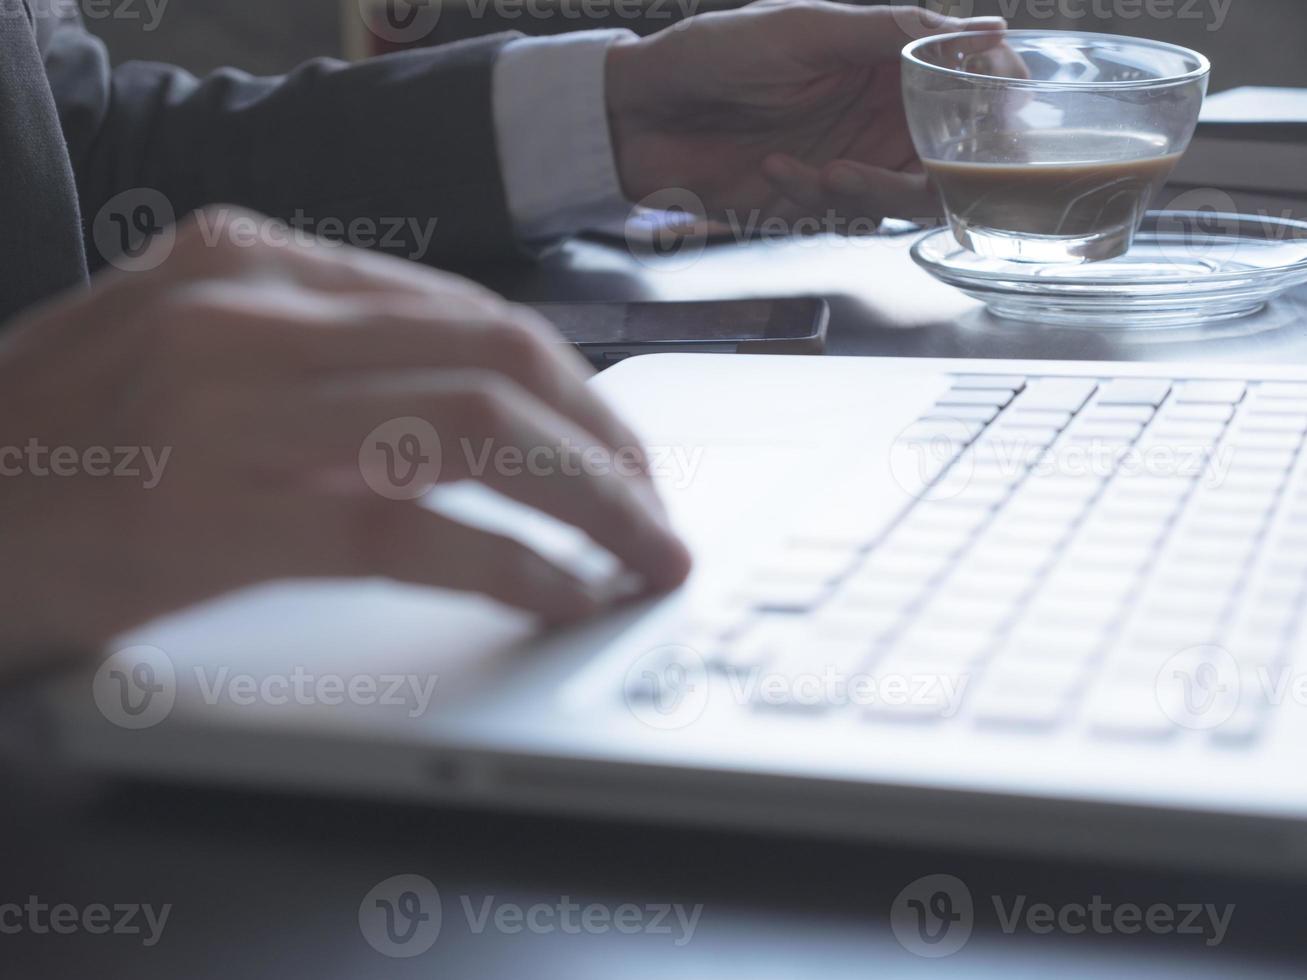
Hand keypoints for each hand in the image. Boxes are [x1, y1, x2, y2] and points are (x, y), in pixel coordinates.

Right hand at [0, 211, 690, 679]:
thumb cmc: (45, 448)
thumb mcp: (174, 349)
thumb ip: (305, 349)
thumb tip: (453, 392)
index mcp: (245, 261)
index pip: (464, 308)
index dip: (566, 382)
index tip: (611, 439)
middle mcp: (255, 311)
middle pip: (501, 353)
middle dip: (604, 436)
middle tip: (650, 500)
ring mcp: (244, 405)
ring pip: (486, 426)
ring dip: (593, 498)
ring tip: (642, 550)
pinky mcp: (235, 511)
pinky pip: (423, 529)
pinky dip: (514, 563)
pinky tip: (559, 594)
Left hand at [606, 1, 1004, 229]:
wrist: (640, 114)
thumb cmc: (715, 55)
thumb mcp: (808, 30)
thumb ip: (894, 32)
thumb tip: (989, 29)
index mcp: (884, 62)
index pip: (965, 94)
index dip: (991, 117)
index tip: (1002, 135)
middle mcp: (874, 113)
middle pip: (941, 163)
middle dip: (920, 178)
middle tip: (881, 171)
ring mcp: (845, 157)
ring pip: (894, 201)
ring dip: (859, 193)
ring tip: (813, 171)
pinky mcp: (810, 197)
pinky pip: (840, 217)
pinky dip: (810, 200)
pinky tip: (771, 171)